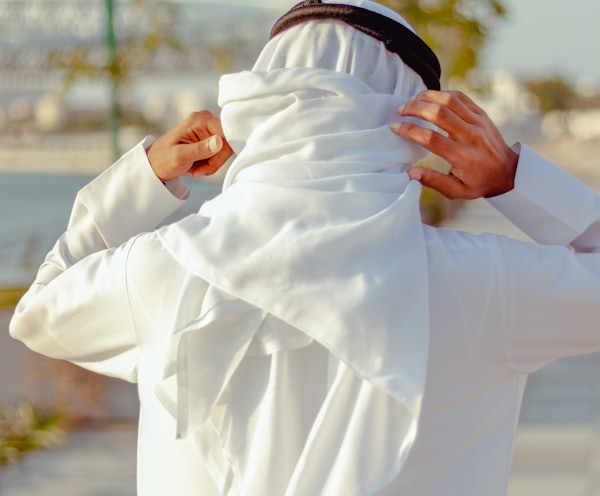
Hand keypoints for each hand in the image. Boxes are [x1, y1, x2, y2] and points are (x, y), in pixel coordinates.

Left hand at [147, 110, 232, 181]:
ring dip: (212, 164)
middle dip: (215, 161)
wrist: (155, 164)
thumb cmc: (163, 159)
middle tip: (199, 171)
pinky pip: (220, 153)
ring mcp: (208, 130)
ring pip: (225, 150)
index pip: (225, 134)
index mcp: (200, 120)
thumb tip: (219, 141)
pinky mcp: (210, 139)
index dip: (221, 152)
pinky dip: (211, 164)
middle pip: (227, 143)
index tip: (208, 166)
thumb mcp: (180, 156)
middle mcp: (206, 121)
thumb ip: (200, 149)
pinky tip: (198, 167)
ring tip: (196, 170)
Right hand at [391, 90, 517, 199]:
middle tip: (400, 110)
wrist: (508, 171)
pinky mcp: (480, 114)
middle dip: (415, 108)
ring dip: (426, 97)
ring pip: (449, 100)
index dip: (410, 131)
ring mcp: (477, 122)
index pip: (431, 139)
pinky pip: (460, 97)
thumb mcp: (456, 191)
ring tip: (411, 101)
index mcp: (463, 156)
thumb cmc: (478, 182)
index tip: (395, 126)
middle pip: (439, 114)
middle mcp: (471, 136)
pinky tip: (429, 98)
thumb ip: (433, 182)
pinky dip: (442, 94)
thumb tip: (410, 174)